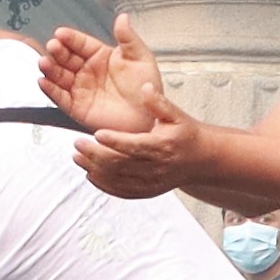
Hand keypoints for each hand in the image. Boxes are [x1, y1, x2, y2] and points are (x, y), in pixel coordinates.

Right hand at [41, 13, 164, 136]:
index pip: (81, 43)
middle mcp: (87, 71)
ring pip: (60, 76)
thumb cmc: (146, 89)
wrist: (148, 118)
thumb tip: (122, 17)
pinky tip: (43, 82)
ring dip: (50, 69)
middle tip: (52, 46)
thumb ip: (128, 38)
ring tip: (44, 62)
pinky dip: (50, 90)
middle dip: (57, 52)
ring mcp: (80, 88)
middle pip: (66, 58)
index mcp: (101, 56)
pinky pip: (60, 97)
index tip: (60, 33)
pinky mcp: (76, 107)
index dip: (70, 38)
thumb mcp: (140, 58)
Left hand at [72, 84, 208, 200]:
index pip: (134, 145)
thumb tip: (144, 87)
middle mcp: (156, 167)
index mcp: (162, 146)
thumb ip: (158, 102)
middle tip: (77, 144)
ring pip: (117, 179)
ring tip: (78, 158)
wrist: (201, 159)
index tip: (97, 133)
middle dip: (95, 155)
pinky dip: (103, 185)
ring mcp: (150, 182)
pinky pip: (121, 191)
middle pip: (120, 164)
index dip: (114, 141)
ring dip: (94, 170)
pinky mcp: (146, 192)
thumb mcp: (176, 115)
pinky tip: (90, 174)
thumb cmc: (186, 135)